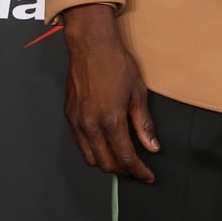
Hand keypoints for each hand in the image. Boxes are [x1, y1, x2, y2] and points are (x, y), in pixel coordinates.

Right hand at [61, 3, 158, 182]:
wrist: (90, 45)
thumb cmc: (116, 63)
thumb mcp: (138, 93)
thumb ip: (144, 124)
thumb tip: (152, 146)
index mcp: (110, 120)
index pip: (125, 157)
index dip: (138, 171)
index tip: (147, 176)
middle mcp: (90, 124)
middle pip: (105, 163)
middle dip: (123, 171)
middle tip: (137, 171)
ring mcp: (77, 121)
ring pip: (89, 157)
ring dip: (106, 164)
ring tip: (122, 162)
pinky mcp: (69, 115)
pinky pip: (80, 144)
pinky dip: (93, 152)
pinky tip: (105, 147)